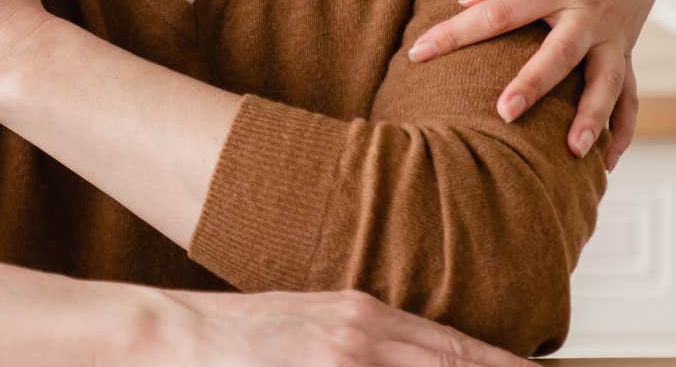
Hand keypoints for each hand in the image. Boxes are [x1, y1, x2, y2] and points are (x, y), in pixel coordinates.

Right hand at [151, 288, 526, 366]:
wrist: (172, 333)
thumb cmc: (237, 338)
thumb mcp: (313, 326)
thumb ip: (364, 342)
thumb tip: (413, 357)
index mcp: (363, 314)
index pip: (455, 347)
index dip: (503, 366)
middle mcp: (363, 334)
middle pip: (455, 363)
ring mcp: (343, 360)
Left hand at [407, 0, 675, 171]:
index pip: (499, 12)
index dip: (456, 33)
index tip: (418, 53)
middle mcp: (591, 11)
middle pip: (558, 54)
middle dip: (533, 84)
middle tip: (504, 114)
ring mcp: (615, 33)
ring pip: (606, 82)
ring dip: (591, 118)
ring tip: (572, 152)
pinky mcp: (629, 45)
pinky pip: (631, 91)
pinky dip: (623, 125)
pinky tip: (607, 160)